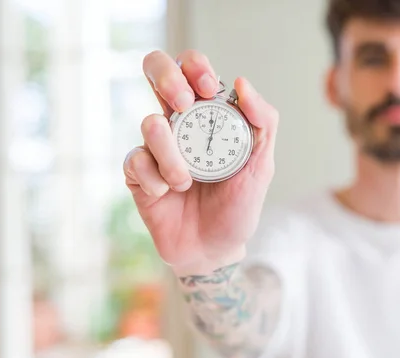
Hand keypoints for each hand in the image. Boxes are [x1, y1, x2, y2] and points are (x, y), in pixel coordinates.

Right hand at [123, 50, 278, 275]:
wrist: (214, 249)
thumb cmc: (239, 206)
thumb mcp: (262, 166)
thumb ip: (263, 123)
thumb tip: (241, 82)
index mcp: (209, 116)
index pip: (192, 68)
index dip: (194, 66)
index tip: (207, 89)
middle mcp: (179, 123)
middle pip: (155, 70)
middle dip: (166, 77)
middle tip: (183, 104)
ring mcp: (155, 146)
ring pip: (150, 123)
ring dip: (172, 155)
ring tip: (186, 182)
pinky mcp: (137, 172)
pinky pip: (136, 160)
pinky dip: (155, 180)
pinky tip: (167, 195)